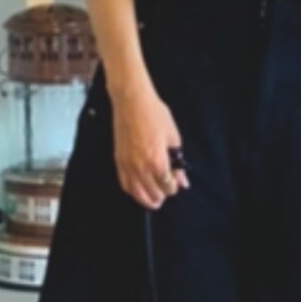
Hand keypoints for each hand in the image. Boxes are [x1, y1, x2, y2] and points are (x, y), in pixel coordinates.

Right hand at [110, 81, 189, 209]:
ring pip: (136, 193)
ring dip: (147, 199)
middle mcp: (140, 167)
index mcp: (157, 161)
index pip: (168, 186)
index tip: (177, 183)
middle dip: (162, 194)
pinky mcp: (118, 160)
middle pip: (153, 193)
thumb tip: (182, 178)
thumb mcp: (173, 138)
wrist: (132, 102)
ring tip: (155, 200)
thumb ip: (178, 162)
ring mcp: (127, 165)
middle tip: (167, 190)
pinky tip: (138, 190)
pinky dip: (132, 191)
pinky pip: (124, 183)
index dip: (174, 187)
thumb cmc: (153, 114)